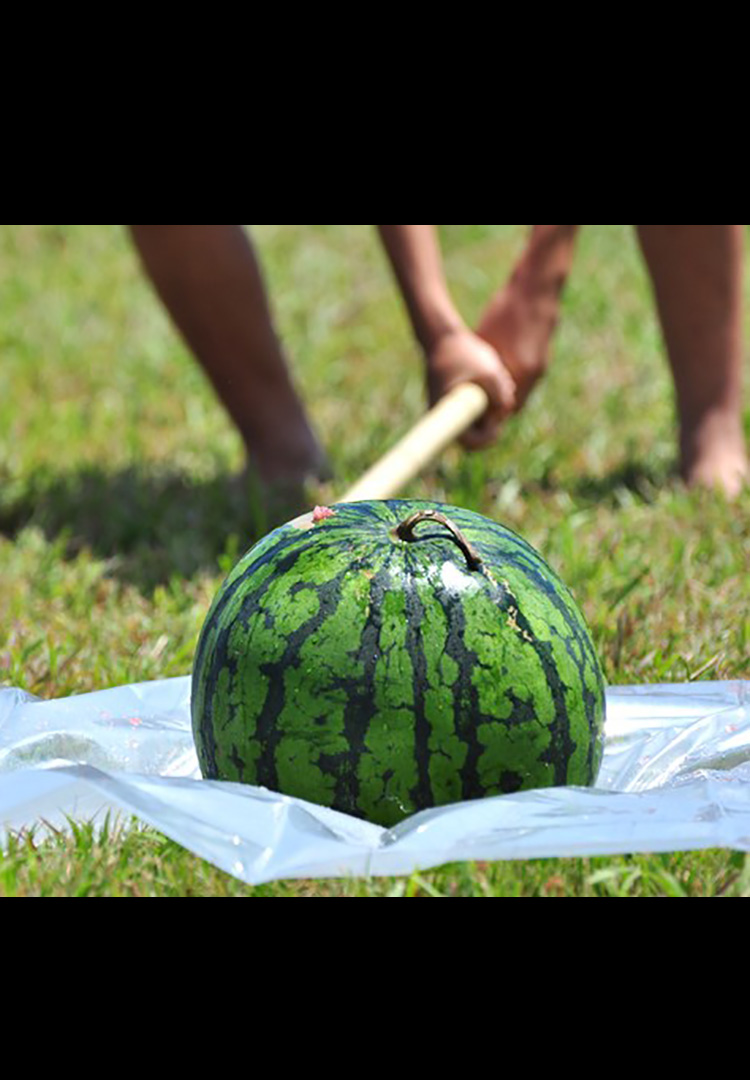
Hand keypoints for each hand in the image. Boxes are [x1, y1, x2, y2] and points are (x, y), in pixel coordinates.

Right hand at [425, 328, 516, 449]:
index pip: (469, 443)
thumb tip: (508, 412)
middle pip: (474, 433)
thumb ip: (503, 396)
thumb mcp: (491, 373)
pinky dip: (485, 398)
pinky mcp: (451, 397)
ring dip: (491, 407)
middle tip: (503, 402)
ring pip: (474, 419)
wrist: (442, 334)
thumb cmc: (464, 352)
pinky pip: (471, 407)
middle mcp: (443, 414)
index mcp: (448, 412)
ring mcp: (446, 406)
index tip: (498, 424)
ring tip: (498, 384)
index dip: (488, 438)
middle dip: (492, 420)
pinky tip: (492, 379)